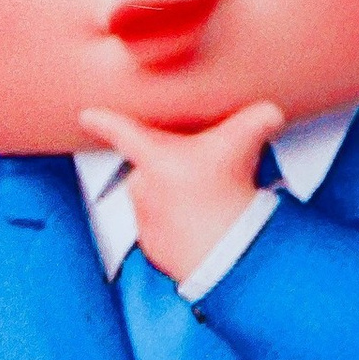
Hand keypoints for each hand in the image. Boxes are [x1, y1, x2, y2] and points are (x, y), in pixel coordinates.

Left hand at [75, 98, 281, 283]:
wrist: (226, 248)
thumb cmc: (227, 194)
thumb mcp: (245, 144)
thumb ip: (258, 120)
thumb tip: (271, 111)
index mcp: (155, 156)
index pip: (121, 132)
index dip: (103, 121)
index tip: (87, 116)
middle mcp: (142, 185)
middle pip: (151, 166)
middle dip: (171, 165)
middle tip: (202, 170)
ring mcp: (144, 217)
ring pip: (155, 198)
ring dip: (175, 197)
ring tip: (206, 200)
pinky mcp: (152, 245)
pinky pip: (160, 228)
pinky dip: (177, 226)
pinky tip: (201, 225)